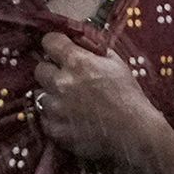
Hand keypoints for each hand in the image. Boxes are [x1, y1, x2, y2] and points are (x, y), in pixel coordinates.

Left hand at [33, 33, 167, 170]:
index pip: (50, 41)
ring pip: (39, 95)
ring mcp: (54, 107)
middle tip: (65, 79)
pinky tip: (70, 119)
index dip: (54, 44)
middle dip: (51, 72)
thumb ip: (96, 50)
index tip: (58, 49)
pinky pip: (44, 118)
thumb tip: (82, 41)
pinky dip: (54, 118)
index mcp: (77, 62)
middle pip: (39, 69)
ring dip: (51, 96)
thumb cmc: (129, 97)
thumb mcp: (117, 64)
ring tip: (69, 103)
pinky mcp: (52, 128)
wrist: (133, 132)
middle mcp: (60, 82)